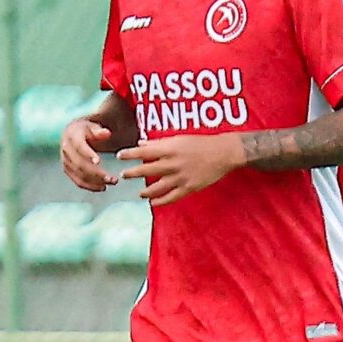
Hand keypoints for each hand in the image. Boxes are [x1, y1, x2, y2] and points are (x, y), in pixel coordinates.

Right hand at [61, 117, 114, 191]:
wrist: (73, 134)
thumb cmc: (87, 130)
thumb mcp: (93, 126)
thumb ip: (100, 131)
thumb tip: (107, 133)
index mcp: (71, 136)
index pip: (79, 146)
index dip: (88, 154)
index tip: (99, 161)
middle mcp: (66, 149)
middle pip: (80, 164)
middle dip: (97, 173)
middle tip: (112, 178)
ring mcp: (65, 161)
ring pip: (79, 175)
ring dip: (95, 181)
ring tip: (112, 182)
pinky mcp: (68, 170)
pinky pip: (77, 181)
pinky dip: (90, 186)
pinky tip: (102, 187)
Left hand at [118, 133, 244, 205]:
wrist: (223, 153)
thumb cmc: (201, 143)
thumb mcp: (179, 138)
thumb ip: (159, 142)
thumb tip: (141, 143)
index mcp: (169, 148)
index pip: (143, 151)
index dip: (129, 154)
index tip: (119, 156)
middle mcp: (172, 163)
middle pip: (146, 170)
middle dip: (132, 173)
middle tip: (123, 176)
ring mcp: (180, 177)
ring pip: (156, 187)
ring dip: (145, 191)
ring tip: (139, 193)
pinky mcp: (189, 188)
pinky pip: (171, 197)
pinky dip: (160, 201)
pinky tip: (152, 203)